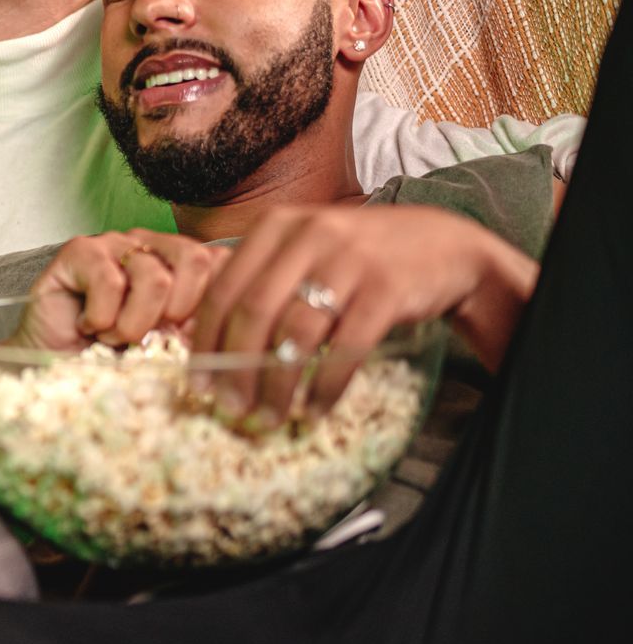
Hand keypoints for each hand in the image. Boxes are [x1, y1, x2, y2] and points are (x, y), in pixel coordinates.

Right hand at [16, 230, 229, 349]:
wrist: (54, 364)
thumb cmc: (110, 357)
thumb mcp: (164, 348)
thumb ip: (193, 330)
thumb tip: (211, 328)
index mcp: (178, 264)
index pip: (221, 261)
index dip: (210, 305)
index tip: (184, 339)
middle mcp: (150, 245)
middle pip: (195, 260)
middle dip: (176, 312)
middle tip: (147, 337)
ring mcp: (115, 243)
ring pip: (154, 276)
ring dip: (132, 324)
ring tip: (111, 337)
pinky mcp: (80, 250)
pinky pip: (109, 281)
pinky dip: (101, 318)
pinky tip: (88, 326)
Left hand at [192, 204, 537, 431]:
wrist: (446, 248)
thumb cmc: (359, 259)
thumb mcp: (304, 252)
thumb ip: (260, 283)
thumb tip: (207, 344)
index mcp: (276, 226)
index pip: (224, 289)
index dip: (206, 341)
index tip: (198, 382)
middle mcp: (308, 235)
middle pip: (253, 313)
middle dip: (235, 369)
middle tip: (231, 408)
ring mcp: (348, 259)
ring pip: (295, 335)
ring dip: (277, 386)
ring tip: (270, 417)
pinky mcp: (386, 288)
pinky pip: (345, 348)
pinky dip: (325, 386)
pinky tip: (315, 409)